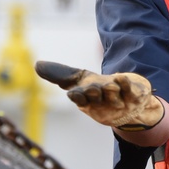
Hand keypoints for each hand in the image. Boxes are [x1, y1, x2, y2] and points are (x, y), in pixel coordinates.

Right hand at [34, 60, 163, 129]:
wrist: (128, 104)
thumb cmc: (99, 91)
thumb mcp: (80, 80)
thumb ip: (60, 74)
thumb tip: (36, 64)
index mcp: (87, 99)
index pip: (79, 98)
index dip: (77, 95)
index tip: (73, 93)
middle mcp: (101, 101)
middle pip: (95, 95)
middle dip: (93, 92)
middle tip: (93, 89)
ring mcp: (118, 99)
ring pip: (112, 92)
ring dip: (111, 89)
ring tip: (111, 85)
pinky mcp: (133, 95)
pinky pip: (129, 89)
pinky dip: (125, 84)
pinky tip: (122, 78)